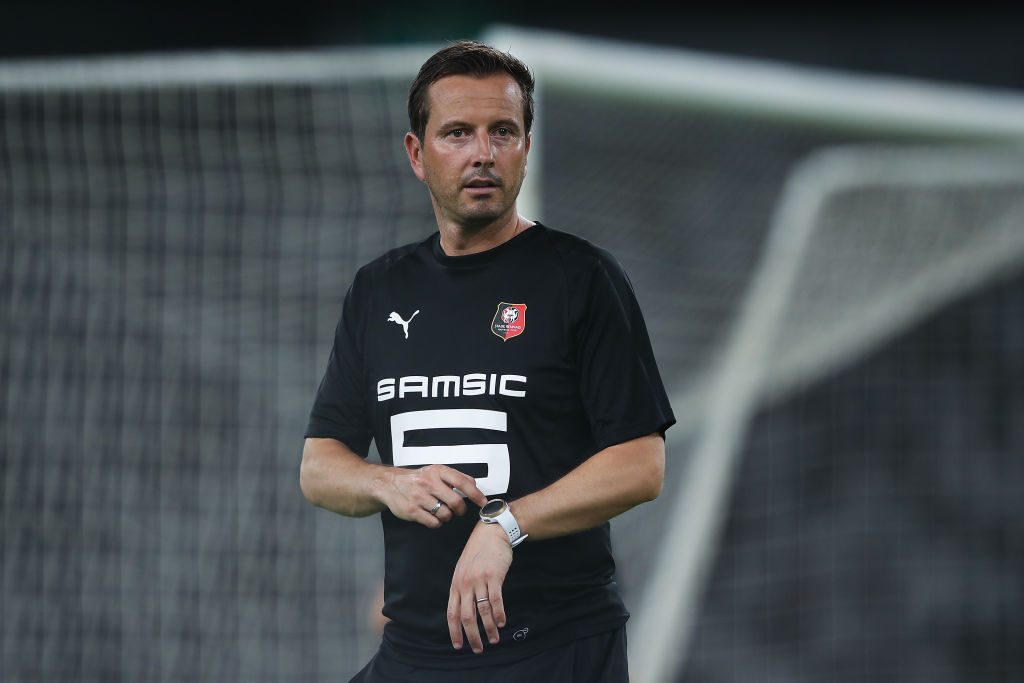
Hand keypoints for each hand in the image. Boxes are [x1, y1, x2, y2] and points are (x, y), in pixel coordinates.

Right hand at [377, 464, 486, 527]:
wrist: (390, 484)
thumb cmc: (418, 478)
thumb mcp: (436, 471)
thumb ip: (455, 476)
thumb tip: (474, 484)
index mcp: (438, 471)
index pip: (462, 482)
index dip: (475, 494)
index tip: (483, 503)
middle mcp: (429, 483)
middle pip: (456, 502)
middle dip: (460, 510)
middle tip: (458, 510)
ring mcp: (419, 497)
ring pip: (445, 514)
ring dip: (447, 516)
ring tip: (442, 512)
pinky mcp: (412, 511)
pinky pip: (433, 523)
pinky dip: (437, 523)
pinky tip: (432, 516)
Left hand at [447, 521, 511, 653]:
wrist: (490, 533)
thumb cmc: (478, 553)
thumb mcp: (463, 570)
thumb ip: (462, 589)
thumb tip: (463, 611)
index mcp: (456, 585)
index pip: (452, 613)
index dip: (455, 631)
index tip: (459, 646)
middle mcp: (465, 584)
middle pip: (466, 616)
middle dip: (472, 636)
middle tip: (478, 648)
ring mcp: (479, 580)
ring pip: (482, 611)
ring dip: (489, 628)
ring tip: (494, 639)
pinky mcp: (493, 576)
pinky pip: (495, 600)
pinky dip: (499, 614)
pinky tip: (502, 623)